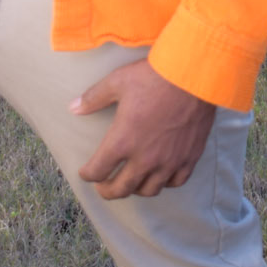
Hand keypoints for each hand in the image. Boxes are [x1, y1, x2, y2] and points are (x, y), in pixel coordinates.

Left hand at [70, 58, 215, 199]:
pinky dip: (164, 183)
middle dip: (107, 190)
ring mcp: (168, 161)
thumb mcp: (117, 82)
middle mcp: (144, 158)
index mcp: (122, 141)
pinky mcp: (189, 158)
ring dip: (135, 189)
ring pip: (148, 190)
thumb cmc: (153, 77)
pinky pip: (175, 182)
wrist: (193, 75)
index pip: (98, 170)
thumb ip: (94, 98)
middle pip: (121, 188)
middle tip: (103, 187)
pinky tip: (160, 176)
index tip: (86, 172)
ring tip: (131, 182)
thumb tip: (73, 108)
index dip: (87, 174)